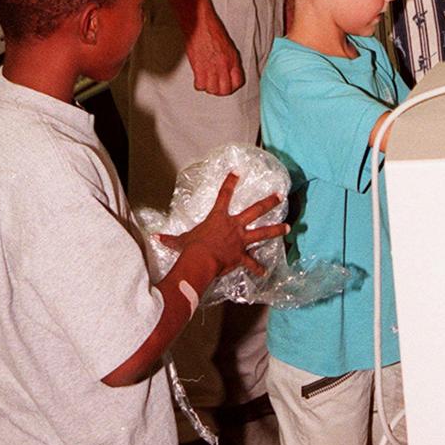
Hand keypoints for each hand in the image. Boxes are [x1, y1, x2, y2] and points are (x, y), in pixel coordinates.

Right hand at [160, 173, 288, 277]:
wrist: (200, 261)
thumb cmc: (190, 248)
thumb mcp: (179, 240)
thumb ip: (170, 238)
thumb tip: (156, 237)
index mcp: (218, 218)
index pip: (224, 195)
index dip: (231, 182)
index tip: (237, 171)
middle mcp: (234, 226)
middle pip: (255, 210)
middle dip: (269, 202)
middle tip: (280, 195)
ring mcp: (240, 240)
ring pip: (263, 233)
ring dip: (276, 230)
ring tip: (289, 227)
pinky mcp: (241, 255)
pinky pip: (251, 263)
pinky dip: (257, 268)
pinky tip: (264, 272)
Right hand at [185, 9, 243, 95]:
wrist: (200, 22)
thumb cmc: (212, 30)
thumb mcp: (228, 45)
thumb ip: (230, 60)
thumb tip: (228, 72)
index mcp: (233, 59)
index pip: (238, 82)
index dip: (233, 86)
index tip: (228, 85)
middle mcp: (224, 65)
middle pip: (225, 90)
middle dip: (221, 91)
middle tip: (216, 87)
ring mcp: (212, 67)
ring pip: (212, 90)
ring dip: (209, 88)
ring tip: (207, 82)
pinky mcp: (199, 67)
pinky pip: (200, 85)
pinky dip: (199, 84)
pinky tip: (199, 78)